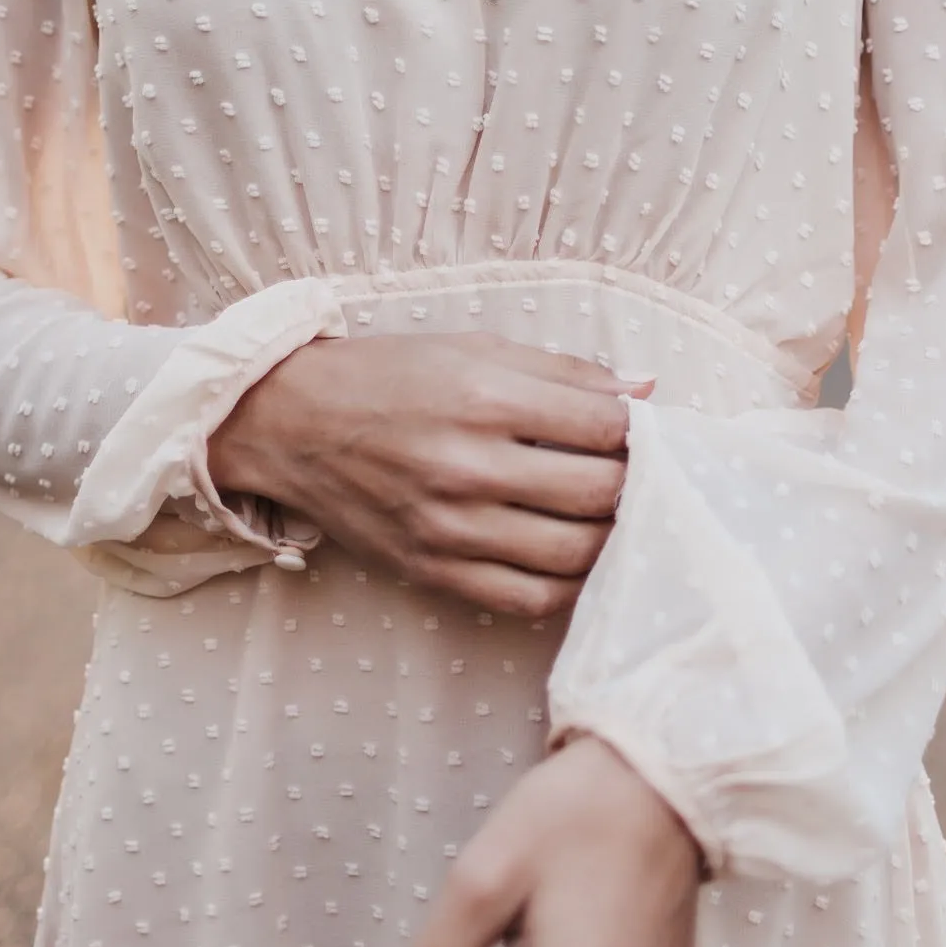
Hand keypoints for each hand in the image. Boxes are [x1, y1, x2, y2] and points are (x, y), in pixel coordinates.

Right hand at [208, 336, 652, 618]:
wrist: (292, 423)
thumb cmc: (390, 376)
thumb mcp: (477, 348)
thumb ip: (567, 372)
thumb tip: (647, 391)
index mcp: (484, 398)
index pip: (605, 428)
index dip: (645, 432)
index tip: (652, 433)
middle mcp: (468, 467)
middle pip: (599, 494)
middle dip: (638, 485)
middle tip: (646, 476)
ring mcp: (450, 528)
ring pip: (573, 555)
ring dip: (613, 538)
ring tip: (617, 516)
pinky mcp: (433, 570)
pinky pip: (526, 598)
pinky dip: (568, 586)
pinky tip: (577, 559)